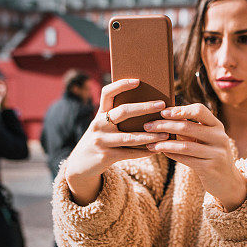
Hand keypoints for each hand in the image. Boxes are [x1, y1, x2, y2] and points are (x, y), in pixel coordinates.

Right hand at [64, 79, 169, 203]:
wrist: (80, 165)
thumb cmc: (100, 140)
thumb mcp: (103, 126)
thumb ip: (117, 117)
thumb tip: (148, 106)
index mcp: (99, 114)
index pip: (107, 93)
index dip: (121, 85)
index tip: (138, 81)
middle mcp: (98, 124)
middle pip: (122, 112)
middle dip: (144, 107)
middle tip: (161, 104)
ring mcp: (101, 141)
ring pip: (130, 137)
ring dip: (150, 135)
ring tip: (166, 133)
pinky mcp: (106, 156)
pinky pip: (129, 153)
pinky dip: (144, 152)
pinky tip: (157, 149)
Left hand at [143, 103, 246, 210]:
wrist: (227, 181)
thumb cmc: (210, 155)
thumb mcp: (205, 139)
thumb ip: (190, 127)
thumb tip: (165, 114)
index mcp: (217, 126)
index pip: (199, 110)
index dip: (180, 109)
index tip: (162, 112)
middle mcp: (219, 137)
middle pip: (187, 126)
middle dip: (164, 125)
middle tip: (148, 126)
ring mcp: (216, 153)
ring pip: (185, 145)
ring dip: (164, 143)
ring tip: (150, 142)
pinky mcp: (210, 168)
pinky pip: (186, 159)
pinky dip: (171, 154)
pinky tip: (160, 152)